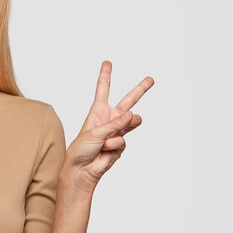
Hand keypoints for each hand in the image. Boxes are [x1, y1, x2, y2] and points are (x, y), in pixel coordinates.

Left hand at [64, 61, 153, 191]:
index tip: (107, 62)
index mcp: (97, 111)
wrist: (82, 169)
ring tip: (108, 138)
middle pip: (128, 101)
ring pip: (132, 121)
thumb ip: (114, 123)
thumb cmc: (81, 149)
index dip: (105, 76)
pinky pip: (122, 140)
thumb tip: (134, 115)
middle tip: (151, 79)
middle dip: (140, 89)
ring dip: (124, 126)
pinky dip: (113, 145)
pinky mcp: (122, 143)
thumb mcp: (94, 132)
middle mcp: (109, 118)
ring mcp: (118, 131)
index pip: (103, 90)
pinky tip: (105, 150)